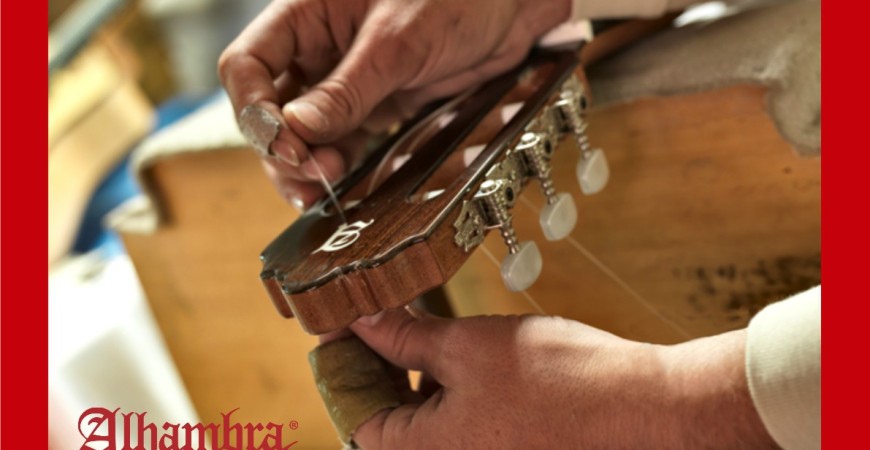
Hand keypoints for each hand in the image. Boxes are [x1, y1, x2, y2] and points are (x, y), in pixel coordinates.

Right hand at [218, 0, 570, 207]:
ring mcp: (346, 81)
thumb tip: (296, 132)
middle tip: (312, 173)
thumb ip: (347, 89)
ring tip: (324, 188)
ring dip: (305, 165)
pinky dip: (337, 166)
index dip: (255, 109)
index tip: (285, 143)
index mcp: (306, 14)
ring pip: (302, 132)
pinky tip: (338, 187)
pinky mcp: (376, 106)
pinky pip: (342, 141)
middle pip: (269, 107)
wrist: (514, 6)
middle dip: (280, 146)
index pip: (247, 65)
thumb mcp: (399, 41)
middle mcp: (318, 50)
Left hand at [345, 309, 776, 448]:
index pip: (357, 415)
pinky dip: (455, 396)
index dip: (347, 365)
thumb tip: (363, 320)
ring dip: (422, 380)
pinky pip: (464, 431)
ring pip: (429, 425)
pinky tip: (468, 360)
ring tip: (431, 332)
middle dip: (385, 368)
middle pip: (392, 422)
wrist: (649, 411)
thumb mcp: (468, 345)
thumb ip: (406, 336)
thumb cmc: (562, 383)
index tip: (347, 327)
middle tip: (388, 320)